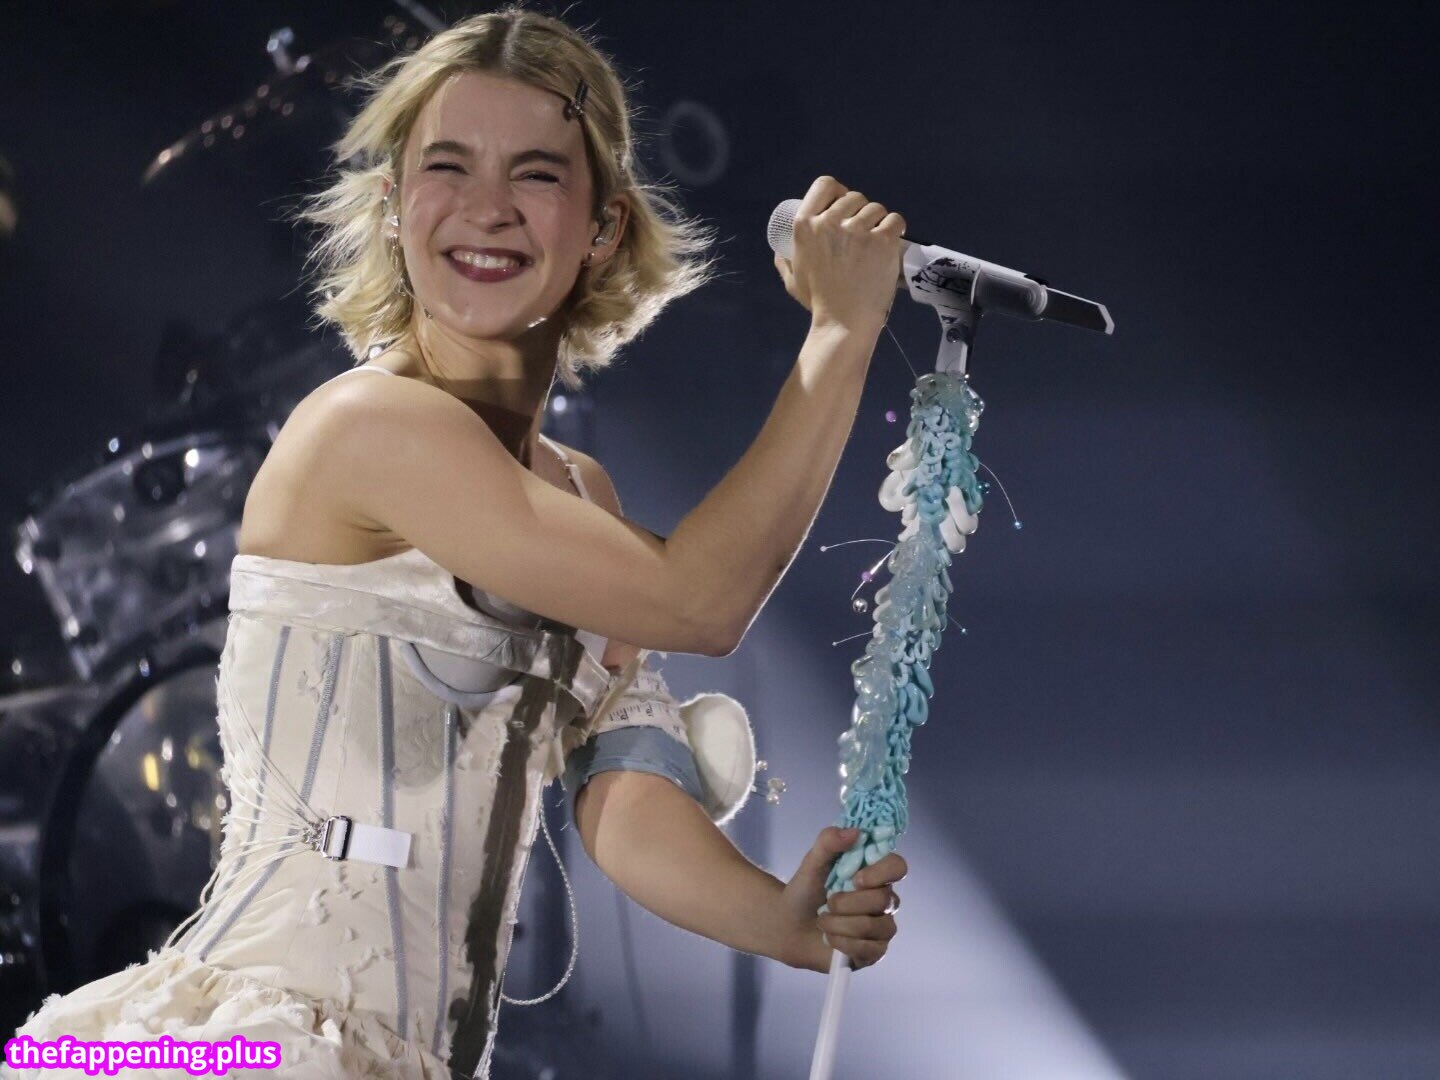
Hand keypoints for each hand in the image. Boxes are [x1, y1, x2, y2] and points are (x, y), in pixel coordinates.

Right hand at [773, 175, 905, 335]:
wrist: (844, 322)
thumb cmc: (819, 301)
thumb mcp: (793, 279)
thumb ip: (785, 263)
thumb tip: (780, 252)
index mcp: (806, 225)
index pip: (825, 185)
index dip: (837, 192)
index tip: (844, 205)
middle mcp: (830, 222)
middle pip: (854, 197)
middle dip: (860, 211)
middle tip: (863, 231)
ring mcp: (857, 230)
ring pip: (876, 208)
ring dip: (878, 221)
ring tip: (876, 240)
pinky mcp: (882, 240)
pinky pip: (895, 220)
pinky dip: (896, 228)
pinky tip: (891, 240)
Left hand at [777, 825, 906, 972]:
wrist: (789, 926)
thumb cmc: (805, 891)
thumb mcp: (812, 862)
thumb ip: (829, 842)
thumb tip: (855, 831)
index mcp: (875, 874)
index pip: (898, 867)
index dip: (881, 873)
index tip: (856, 878)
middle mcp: (885, 900)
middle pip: (884, 900)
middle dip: (847, 903)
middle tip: (827, 904)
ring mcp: (882, 928)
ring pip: (874, 927)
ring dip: (840, 924)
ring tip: (824, 922)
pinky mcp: (875, 952)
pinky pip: (869, 949)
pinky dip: (842, 943)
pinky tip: (830, 938)